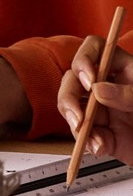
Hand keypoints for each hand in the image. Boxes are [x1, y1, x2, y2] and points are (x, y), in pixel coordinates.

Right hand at [57, 36, 132, 165]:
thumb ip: (129, 95)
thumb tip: (98, 90)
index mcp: (125, 69)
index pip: (95, 49)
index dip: (85, 60)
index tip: (89, 81)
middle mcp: (108, 86)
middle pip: (73, 79)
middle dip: (69, 97)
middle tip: (79, 115)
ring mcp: (102, 110)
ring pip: (70, 107)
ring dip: (74, 121)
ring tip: (88, 136)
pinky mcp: (101, 133)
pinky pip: (83, 134)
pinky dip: (87, 142)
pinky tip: (100, 147)